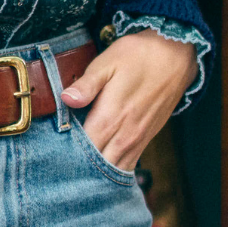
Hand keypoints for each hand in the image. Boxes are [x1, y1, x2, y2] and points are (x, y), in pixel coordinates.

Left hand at [61, 30, 197, 171]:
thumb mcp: (108, 62)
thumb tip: (66, 100)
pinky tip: (100, 163)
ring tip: (78, 168)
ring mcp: (138, 140)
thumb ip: (87, 84)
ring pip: (114, 169)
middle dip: (79, 167)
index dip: (65, 154)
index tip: (51, 153)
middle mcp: (125, 135)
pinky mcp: (146, 138)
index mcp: (111, 117)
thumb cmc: (139, 55)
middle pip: (97, 166)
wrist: (176, 56)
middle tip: (60, 164)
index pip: (83, 149)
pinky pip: (128, 164)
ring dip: (97, 171)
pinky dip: (113, 167)